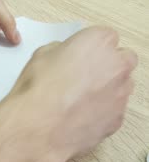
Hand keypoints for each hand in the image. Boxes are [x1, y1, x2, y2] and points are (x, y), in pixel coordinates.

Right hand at [7, 26, 137, 156]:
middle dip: (108, 63)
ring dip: (107, 87)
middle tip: (84, 73)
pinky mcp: (118, 118)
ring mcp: (121, 93)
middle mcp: (116, 65)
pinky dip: (102, 109)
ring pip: (122, 85)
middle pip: (123, 58)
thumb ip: (61, 51)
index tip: (80, 52)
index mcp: (98, 42)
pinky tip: (79, 113)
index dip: (91, 45)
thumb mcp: (41, 56)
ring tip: (79, 96)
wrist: (40, 125)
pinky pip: (114, 108)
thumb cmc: (39, 89)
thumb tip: (64, 57)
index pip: (106, 36)